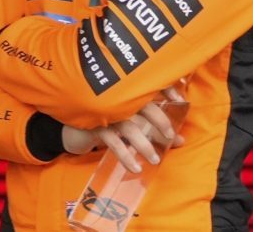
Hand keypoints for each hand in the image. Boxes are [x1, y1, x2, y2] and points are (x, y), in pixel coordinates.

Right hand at [62, 89, 186, 172]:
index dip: (166, 88)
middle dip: (159, 120)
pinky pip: (113, 142)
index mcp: (124, 90)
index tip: (179, 98)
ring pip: (129, 126)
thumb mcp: (128, 119)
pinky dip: (125, 156)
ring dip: (144, 144)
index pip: (148, 85)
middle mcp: (114, 97)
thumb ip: (152, 125)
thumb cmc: (106, 119)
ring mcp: (104, 111)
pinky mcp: (93, 125)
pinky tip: (135, 167)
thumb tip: (182, 140)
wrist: (70, 125)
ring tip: (155, 160)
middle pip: (142, 104)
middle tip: (170, 136)